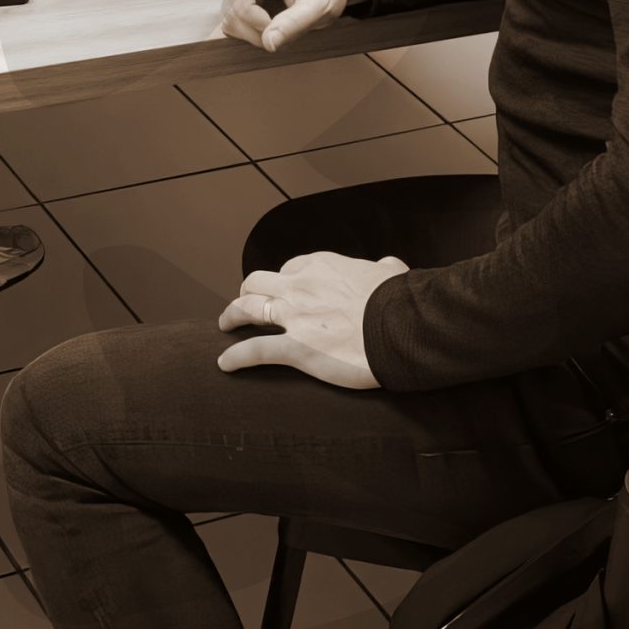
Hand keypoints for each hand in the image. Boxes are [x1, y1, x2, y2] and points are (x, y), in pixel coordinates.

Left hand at [216, 253, 404, 389]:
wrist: (403, 325)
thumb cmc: (401, 301)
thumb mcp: (393, 273)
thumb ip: (385, 268)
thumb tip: (390, 265)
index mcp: (323, 267)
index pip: (291, 268)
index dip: (284, 279)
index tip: (284, 288)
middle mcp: (301, 287)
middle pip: (259, 282)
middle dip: (249, 291)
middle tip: (245, 301)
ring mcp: (295, 317)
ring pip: (247, 309)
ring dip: (231, 315)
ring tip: (225, 324)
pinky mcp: (296, 348)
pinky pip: (255, 351)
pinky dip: (236, 357)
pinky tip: (225, 364)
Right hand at [221, 0, 367, 51]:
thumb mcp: (320, 5)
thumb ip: (295, 22)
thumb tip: (269, 44)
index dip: (251, 16)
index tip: (274, 30)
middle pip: (230, 4)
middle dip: (251, 29)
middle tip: (279, 36)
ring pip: (229, 15)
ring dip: (250, 33)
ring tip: (277, 32)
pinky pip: (235, 19)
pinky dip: (250, 31)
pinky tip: (271, 29)